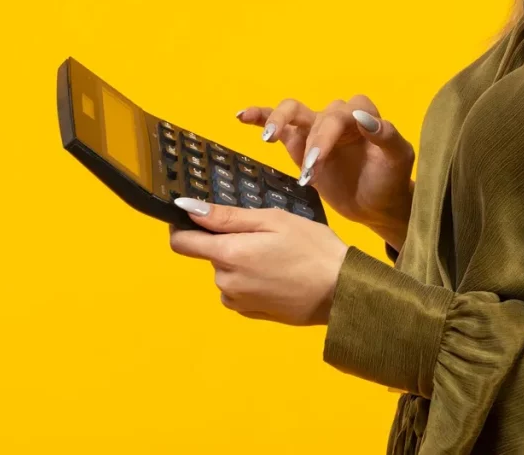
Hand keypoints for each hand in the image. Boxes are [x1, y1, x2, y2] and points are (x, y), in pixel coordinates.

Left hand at [169, 198, 348, 325]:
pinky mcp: (252, 314)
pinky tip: (279, 276)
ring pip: (227, 273)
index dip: (184, 227)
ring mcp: (238, 301)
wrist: (341, 291)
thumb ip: (227, 217)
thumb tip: (187, 209)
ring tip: (278, 256)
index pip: (182, 243)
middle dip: (230, 243)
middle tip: (266, 235)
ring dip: (242, 263)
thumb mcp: (273, 220)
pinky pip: (239, 291)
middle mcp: (225, 282)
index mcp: (228, 255)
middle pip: (211, 255)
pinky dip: (251, 281)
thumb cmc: (311, 247)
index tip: (201, 218)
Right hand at [237, 96, 413, 249]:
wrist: (376, 203)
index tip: (324, 155)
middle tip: (309, 171)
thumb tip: (366, 119)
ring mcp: (316, 128)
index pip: (346, 113)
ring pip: (292, 111)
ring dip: (279, 121)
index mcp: (364, 115)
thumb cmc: (390, 179)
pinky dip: (260, 117)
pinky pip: (277, 124)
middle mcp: (338, 116)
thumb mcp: (399, 159)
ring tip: (269, 139)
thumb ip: (387, 136)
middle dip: (313, 142)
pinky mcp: (298, 143)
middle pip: (318, 115)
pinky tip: (242, 117)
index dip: (334, 130)